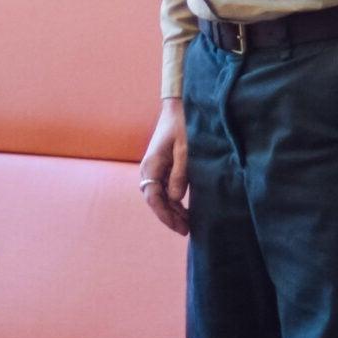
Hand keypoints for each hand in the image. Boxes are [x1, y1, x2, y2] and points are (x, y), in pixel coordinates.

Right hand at [138, 98, 188, 235]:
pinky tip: (184, 209)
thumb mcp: (186, 149)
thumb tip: (176, 199)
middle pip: (155, 200)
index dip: (165, 215)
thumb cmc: (183, 125)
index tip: (179, 227)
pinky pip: (165, 189)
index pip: (153, 198)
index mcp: (152, 165)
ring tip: (188, 224)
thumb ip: (181, 173)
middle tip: (187, 230)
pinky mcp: (162, 166)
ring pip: (160, 196)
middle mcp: (149, 169)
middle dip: (169, 216)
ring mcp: (155, 168)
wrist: (178, 107)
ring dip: (172, 210)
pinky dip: (174, 201)